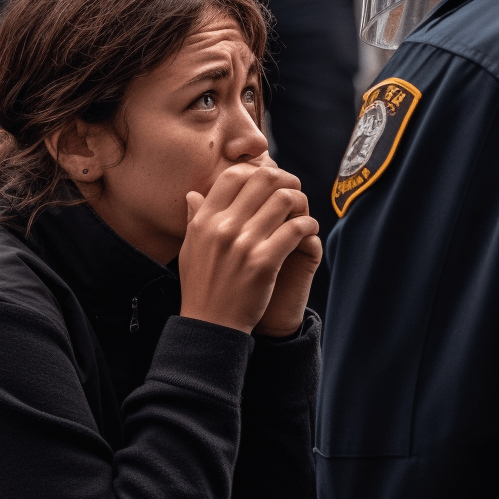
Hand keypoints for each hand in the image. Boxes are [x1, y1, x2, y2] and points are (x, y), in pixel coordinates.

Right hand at [179, 163, 319, 334]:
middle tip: (294, 191)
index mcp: (205, 220)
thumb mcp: (190, 249)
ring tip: (302, 212)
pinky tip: (309, 230)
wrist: (211, 325)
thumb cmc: (202, 287)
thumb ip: (194, 218)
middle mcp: (223, 227)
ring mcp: (244, 244)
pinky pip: (296, 228)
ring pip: (284, 200)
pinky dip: (308, 225)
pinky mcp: (264, 263)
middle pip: (263, 181)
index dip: (256, 172)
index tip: (269, 182)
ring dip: (300, 202)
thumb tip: (193, 194)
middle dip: (285, 180)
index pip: (233, 175)